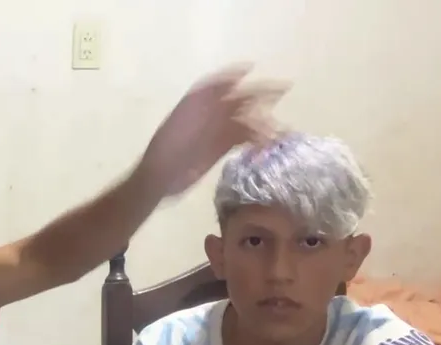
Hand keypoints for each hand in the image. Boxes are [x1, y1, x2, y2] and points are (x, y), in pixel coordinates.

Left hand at [136, 64, 288, 196]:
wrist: (157, 179)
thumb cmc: (166, 151)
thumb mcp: (183, 124)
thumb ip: (206, 105)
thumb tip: (228, 89)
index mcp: (196, 104)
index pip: (219, 84)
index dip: (234, 75)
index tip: (251, 67)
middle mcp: (207, 114)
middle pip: (237, 99)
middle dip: (259, 94)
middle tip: (283, 89)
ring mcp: (214, 132)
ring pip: (243, 120)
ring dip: (262, 121)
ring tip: (280, 126)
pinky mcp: (218, 148)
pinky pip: (241, 138)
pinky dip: (255, 138)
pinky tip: (268, 140)